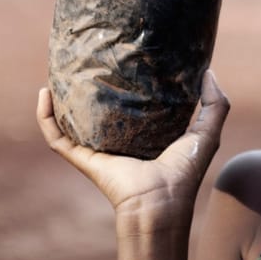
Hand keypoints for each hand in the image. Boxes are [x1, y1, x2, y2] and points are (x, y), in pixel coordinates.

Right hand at [37, 70, 229, 221]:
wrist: (161, 203)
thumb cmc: (184, 172)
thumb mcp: (206, 132)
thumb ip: (216, 104)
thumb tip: (208, 71)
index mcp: (143, 133)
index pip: (129, 104)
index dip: (124, 82)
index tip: (121, 56)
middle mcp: (116, 139)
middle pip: (95, 110)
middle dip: (86, 87)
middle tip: (84, 59)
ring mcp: (96, 149)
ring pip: (68, 120)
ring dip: (58, 100)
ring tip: (56, 73)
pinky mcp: (81, 158)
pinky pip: (55, 136)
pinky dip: (45, 117)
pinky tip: (44, 93)